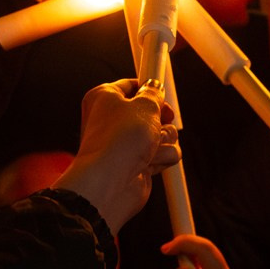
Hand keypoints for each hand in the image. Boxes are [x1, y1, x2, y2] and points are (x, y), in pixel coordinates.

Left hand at [53, 79, 180, 233]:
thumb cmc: (120, 139)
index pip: (130, 86)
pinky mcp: (140, 163)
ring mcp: (127, 144)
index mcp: (105, 98)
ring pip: (163, 133)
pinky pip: (164, 153)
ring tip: (150, 147)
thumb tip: (155, 88)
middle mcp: (114, 120)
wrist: (109, 182)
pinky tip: (149, 163)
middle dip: (162, 119)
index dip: (149, 89)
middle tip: (160, 122)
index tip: (161, 92)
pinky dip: (162, 157)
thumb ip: (154, 94)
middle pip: (152, 111)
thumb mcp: (144, 105)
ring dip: (164, 139)